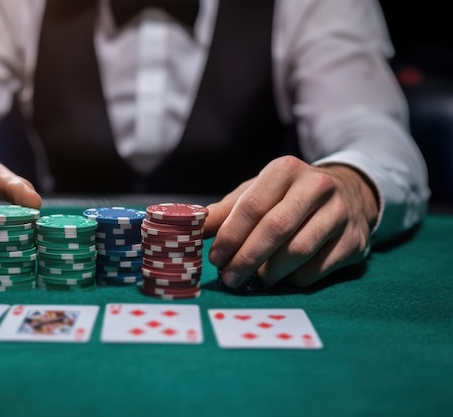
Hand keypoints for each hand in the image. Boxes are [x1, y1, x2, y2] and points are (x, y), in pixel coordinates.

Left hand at [203, 155, 378, 287]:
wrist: (349, 194)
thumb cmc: (289, 196)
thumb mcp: (258, 192)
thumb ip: (227, 211)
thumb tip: (190, 227)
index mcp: (286, 170)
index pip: (252, 206)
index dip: (231, 235)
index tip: (215, 257)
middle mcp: (317, 187)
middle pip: (275, 229)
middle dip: (246, 258)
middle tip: (229, 278)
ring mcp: (340, 213)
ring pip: (298, 252)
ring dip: (269, 272)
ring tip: (255, 279)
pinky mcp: (354, 240)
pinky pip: (317, 269)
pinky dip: (293, 279)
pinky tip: (282, 278)